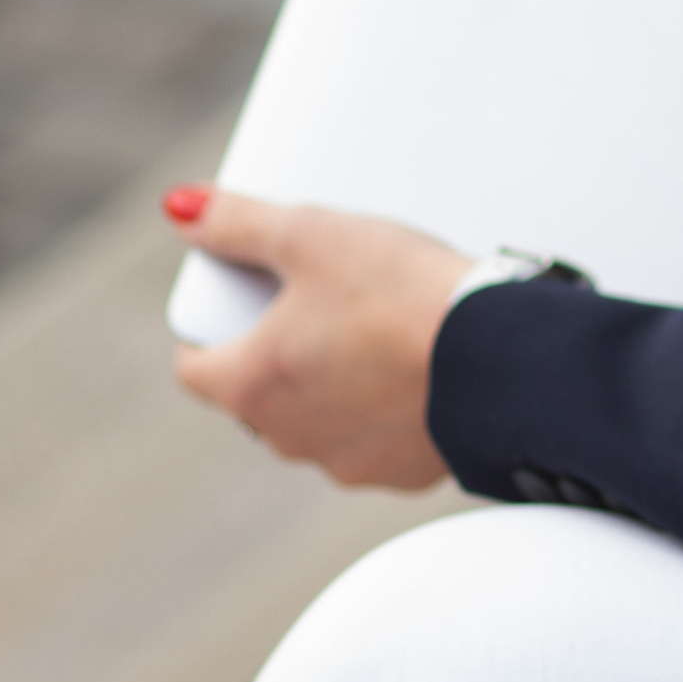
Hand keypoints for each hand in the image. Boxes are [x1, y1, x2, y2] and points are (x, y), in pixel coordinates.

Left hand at [168, 186, 468, 491]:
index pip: (195, 367)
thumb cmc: (400, 295)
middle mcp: (290, 437)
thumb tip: (180, 208)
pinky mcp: (405, 473)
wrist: (502, 359)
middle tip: (323, 301)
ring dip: (334, 384)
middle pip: (260, 392)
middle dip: (280, 350)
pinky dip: (389, 409)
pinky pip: (380, 438)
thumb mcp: (311, 235)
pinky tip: (420, 370)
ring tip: (380, 331)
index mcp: (251, 385)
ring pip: (320, 419)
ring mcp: (348, 462)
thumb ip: (238, 222)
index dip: (212, 327)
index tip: (245, 299)